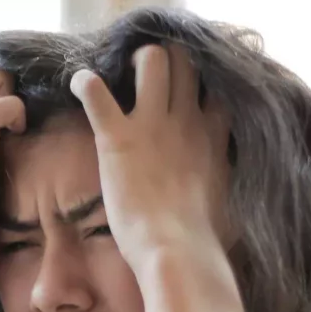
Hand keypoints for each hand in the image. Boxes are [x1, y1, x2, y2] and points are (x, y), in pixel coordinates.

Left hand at [69, 44, 230, 271]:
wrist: (178, 252)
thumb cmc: (205, 240)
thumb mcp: (231, 202)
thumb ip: (227, 181)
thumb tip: (229, 191)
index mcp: (213, 136)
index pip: (215, 88)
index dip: (201, 84)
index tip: (187, 94)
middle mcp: (187, 120)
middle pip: (185, 61)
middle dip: (168, 60)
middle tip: (149, 77)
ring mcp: (152, 125)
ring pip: (152, 60)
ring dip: (134, 61)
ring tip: (121, 74)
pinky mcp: (118, 137)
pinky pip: (95, 92)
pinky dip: (84, 83)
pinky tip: (79, 84)